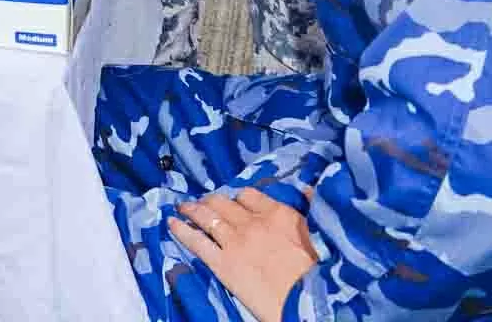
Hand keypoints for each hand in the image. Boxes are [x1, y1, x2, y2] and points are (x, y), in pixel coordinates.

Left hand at [169, 188, 318, 321]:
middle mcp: (252, 222)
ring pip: (207, 217)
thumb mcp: (319, 236)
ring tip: (183, 207)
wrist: (308, 302)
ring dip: (193, 210)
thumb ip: (310, 211)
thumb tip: (311, 190)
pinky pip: (196, 242)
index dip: (238, 197)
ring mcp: (234, 242)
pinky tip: (171, 224)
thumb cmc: (319, 273)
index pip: (250, 195)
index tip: (234, 199)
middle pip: (224, 203)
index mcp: (279, 214)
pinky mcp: (222, 263)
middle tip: (204, 201)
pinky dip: (182, 231)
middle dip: (212, 200)